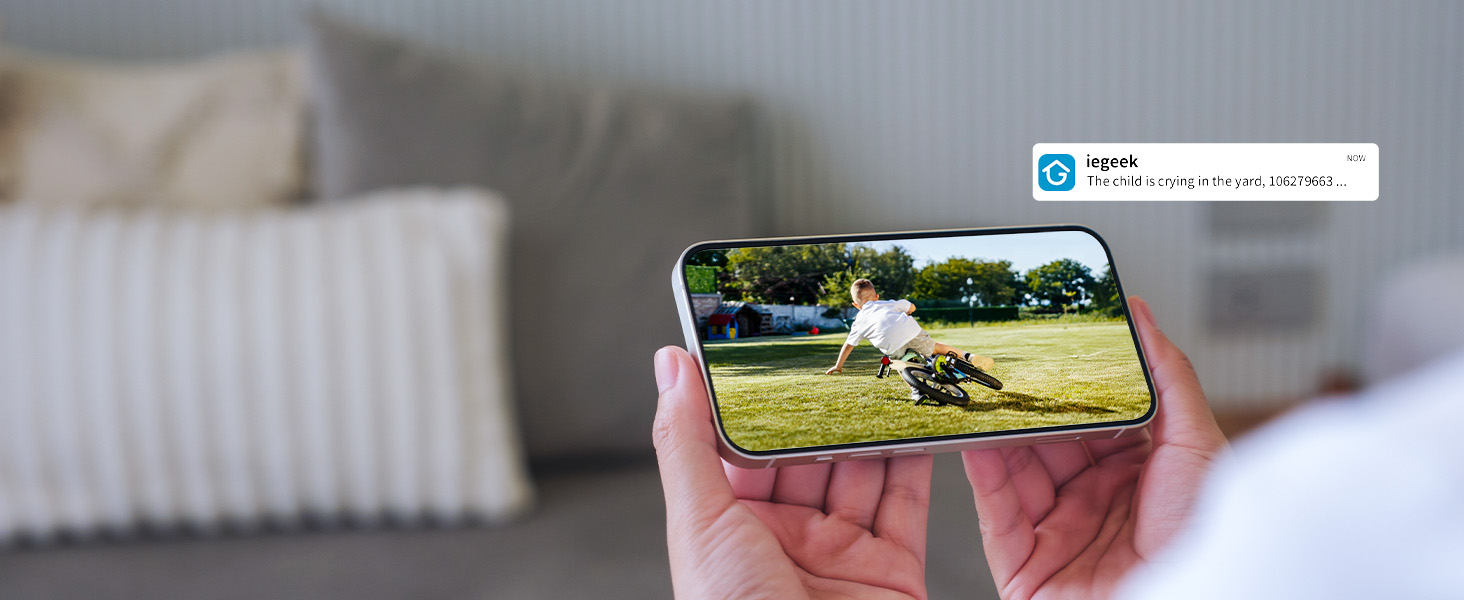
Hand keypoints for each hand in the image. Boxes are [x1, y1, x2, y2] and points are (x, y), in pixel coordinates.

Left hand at [654, 346, 932, 598]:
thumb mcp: (700, 525)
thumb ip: (687, 442)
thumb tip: (670, 367)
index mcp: (729, 532)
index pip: (743, 449)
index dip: (757, 401)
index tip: (768, 348)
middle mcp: (785, 543)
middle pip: (809, 456)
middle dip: (825, 408)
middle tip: (844, 349)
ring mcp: (841, 557)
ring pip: (862, 472)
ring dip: (874, 426)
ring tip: (887, 371)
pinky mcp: (891, 571)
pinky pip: (907, 506)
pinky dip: (918, 463)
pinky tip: (920, 423)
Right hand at [962, 297, 1226, 598]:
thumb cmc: (1204, 544)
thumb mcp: (1198, 445)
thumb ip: (1169, 376)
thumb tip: (1144, 316)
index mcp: (1138, 476)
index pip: (1093, 418)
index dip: (1071, 385)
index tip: (1049, 347)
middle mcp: (1096, 503)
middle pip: (1047, 442)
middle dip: (1025, 405)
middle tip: (1001, 365)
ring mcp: (1059, 534)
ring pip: (1014, 471)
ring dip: (995, 432)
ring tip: (978, 393)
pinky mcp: (1025, 565)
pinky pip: (995, 514)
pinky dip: (979, 475)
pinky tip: (970, 440)